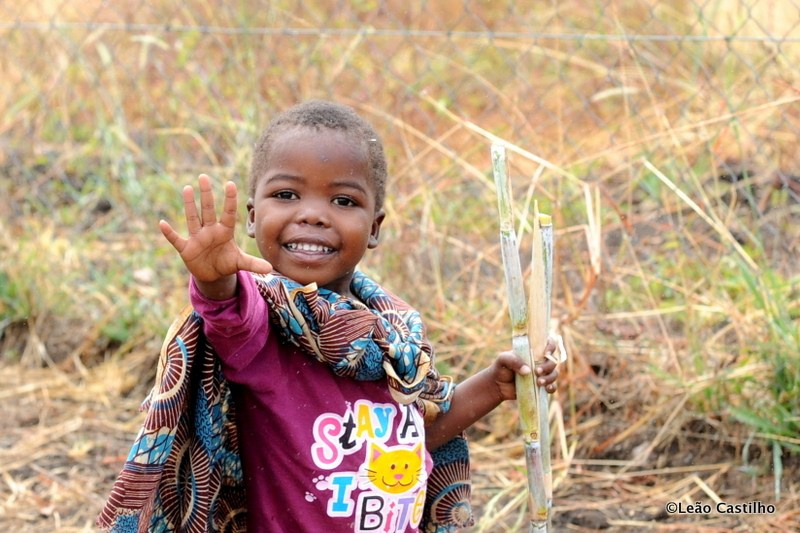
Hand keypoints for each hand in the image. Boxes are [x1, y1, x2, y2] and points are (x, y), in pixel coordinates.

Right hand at [159, 174, 271, 292]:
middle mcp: (210, 231)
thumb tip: (271, 269)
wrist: (212, 274)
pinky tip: (162, 223)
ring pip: (193, 218)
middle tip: (204, 176)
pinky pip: (176, 239)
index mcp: (225, 232)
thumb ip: (253, 264)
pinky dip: (169, 233)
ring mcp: (197, 238)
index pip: (228, 213)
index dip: (230, 200)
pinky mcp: (186, 248)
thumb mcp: (240, 263)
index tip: (230, 184)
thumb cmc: (227, 263)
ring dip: (190, 205)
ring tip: (187, 188)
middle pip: (208, 210)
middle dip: (206, 194)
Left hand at [491, 339, 559, 401]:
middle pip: (553, 361)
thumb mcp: (503, 359)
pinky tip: (546, 389)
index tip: (546, 353)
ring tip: (538, 382)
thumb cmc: (501, 368)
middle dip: (548, 366)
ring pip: (554, 373)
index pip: (547, 344)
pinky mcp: (540, 386)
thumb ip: (514, 361)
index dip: (551, 346)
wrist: (497, 386)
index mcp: (533, 351)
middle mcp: (539, 361)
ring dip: (550, 378)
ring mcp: (541, 374)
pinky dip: (552, 387)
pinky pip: (552, 386)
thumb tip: (528, 371)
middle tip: (537, 371)